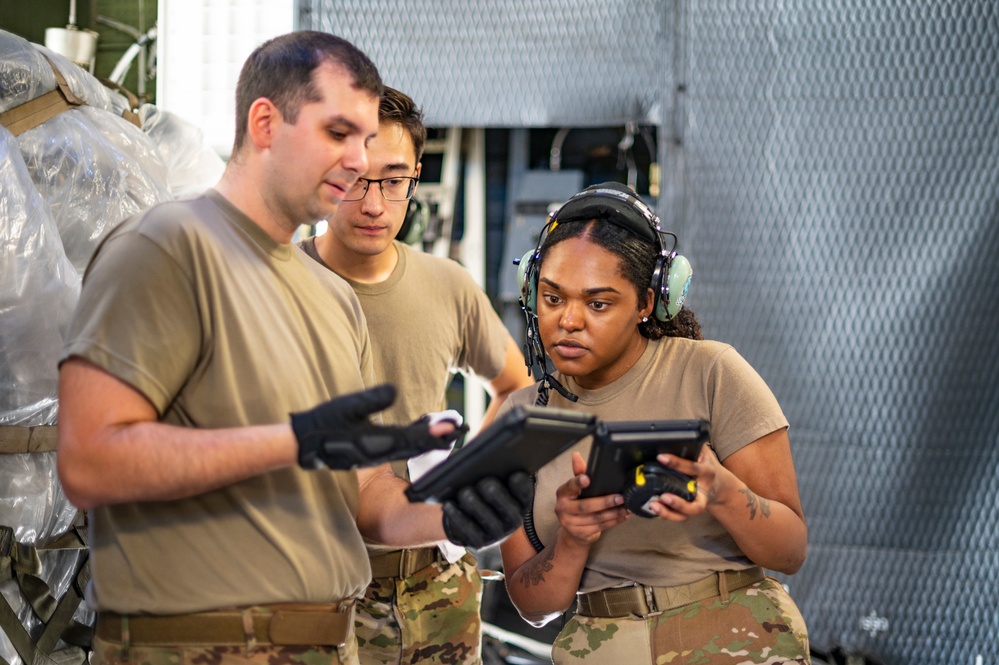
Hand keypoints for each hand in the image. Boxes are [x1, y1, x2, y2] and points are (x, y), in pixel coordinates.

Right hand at [292, 384, 452, 469]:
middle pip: (416, 446)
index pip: (414, 437)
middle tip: (457, 433)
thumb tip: (394, 391)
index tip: (452, 429)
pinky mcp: (370, 454)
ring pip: (408, 449)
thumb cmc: (324, 422)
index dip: (434, 433)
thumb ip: (371, 400)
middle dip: (437, 439)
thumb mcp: (347, 406)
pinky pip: (398, 449)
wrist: (305, 443)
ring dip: (426, 442)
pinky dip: (412, 443)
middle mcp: (381, 451)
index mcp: (379, 440)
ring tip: (444, 435)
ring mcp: (376, 455)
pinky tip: (416, 438)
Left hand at [442, 472, 533, 548]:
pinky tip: (448, 505)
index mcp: (521, 502)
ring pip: (485, 516)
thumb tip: (485, 461)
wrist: (472, 518)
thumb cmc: (485, 491)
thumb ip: (496, 471)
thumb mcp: (495, 482)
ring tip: (464, 492)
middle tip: (485, 483)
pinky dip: (457, 516)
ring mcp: (497, 534)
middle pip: (504, 504)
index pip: (525, 492)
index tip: (514, 475)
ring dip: (473, 502)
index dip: (521, 485)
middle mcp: (513, 520)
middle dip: (494, 492)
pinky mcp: (480, 543)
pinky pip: (467, 528)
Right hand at [555, 452, 629, 545]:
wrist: (573, 531)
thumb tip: (576, 455)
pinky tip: (622, 516)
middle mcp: (562, 508)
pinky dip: (613, 522)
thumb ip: (579, 472)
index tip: (587, 479)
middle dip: (605, 502)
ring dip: (613, 513)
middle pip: (585, 506)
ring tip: (626, 507)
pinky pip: (599, 527)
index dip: (578, 483)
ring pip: (595, 518)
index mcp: (562, 493)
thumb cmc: (577, 504)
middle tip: (620, 497)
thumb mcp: (577, 488)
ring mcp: (569, 523)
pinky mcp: (579, 533)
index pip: (570, 486)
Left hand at [645, 446, 713, 519]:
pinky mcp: (690, 510)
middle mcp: (703, 491)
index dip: (677, 463)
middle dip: (679, 503)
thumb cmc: (705, 465)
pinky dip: (667, 515)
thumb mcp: (703, 452)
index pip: (692, 468)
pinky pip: (680, 517)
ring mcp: (697, 503)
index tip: (660, 457)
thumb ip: (693, 444)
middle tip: (662, 496)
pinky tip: (654, 508)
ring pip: (687, 514)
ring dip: (671, 513)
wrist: (719, 485)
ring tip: (654, 504)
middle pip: (695, 503)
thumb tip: (677, 432)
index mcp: (706, 472)